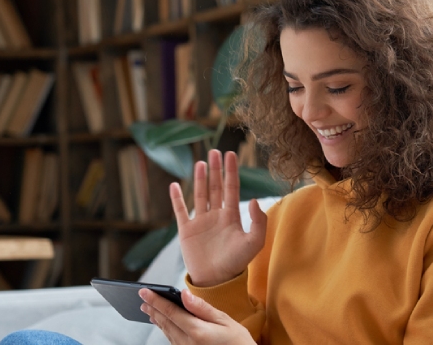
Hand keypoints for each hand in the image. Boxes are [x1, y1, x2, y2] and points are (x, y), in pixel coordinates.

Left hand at [140, 288, 254, 344]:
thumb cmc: (238, 342)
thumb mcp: (225, 321)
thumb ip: (202, 308)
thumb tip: (184, 294)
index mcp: (197, 331)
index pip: (171, 312)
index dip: (156, 300)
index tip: (144, 291)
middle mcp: (188, 343)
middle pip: (165, 323)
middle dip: (153, 309)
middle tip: (142, 299)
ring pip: (167, 333)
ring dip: (157, 320)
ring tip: (149, 310)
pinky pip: (172, 341)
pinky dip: (166, 330)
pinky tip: (164, 325)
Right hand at [170, 150, 267, 286]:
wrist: (216, 281)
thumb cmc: (236, 263)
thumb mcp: (253, 243)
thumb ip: (258, 222)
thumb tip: (252, 200)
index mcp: (231, 217)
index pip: (231, 188)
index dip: (231, 171)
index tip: (231, 154)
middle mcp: (216, 216)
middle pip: (215, 187)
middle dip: (216, 169)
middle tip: (215, 151)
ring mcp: (200, 222)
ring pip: (200, 194)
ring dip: (200, 178)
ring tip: (201, 162)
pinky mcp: (186, 231)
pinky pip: (180, 210)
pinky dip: (176, 198)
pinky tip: (175, 185)